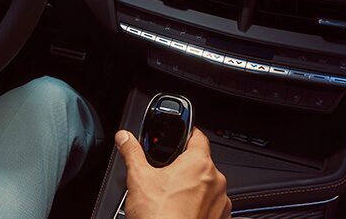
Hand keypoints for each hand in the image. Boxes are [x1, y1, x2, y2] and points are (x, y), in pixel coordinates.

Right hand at [116, 128, 231, 218]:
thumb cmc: (160, 216)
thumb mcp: (138, 178)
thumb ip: (132, 153)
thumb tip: (124, 138)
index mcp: (198, 163)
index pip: (198, 136)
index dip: (187, 134)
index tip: (179, 137)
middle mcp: (216, 181)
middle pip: (200, 163)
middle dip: (183, 167)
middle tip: (165, 176)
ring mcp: (221, 202)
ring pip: (206, 186)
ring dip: (193, 188)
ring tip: (170, 198)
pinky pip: (211, 206)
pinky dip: (198, 207)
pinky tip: (180, 212)